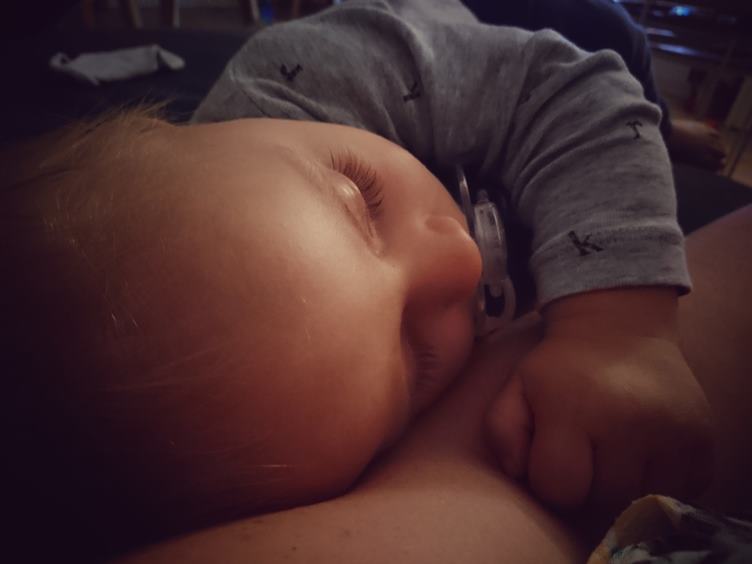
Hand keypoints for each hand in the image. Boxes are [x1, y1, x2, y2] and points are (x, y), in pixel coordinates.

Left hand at [484, 288, 713, 512]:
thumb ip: (501, 431)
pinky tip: (641, 454)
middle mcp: (629, 421)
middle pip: (601, 501)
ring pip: (640, 502)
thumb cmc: (560, 365)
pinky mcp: (702, 442)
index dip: (548, 480)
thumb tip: (517, 473)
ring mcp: (673, 433)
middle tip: (582, 455)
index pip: (559, 489)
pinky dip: (657, 483)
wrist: (620, 325)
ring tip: (611, 455)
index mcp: (574, 407)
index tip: (551, 456)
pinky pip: (678, 493)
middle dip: (585, 486)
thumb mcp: (516, 385)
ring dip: (621, 489)